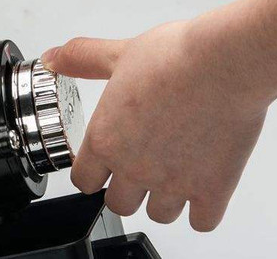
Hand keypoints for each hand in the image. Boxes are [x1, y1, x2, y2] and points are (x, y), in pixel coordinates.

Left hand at [42, 21, 270, 230]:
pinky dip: (202, 210)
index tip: (101, 167)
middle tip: (138, 168)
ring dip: (162, 200)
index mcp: (106, 139)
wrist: (223, 64)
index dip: (91, 174)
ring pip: (158, 215)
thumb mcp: (116, 54)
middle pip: (118, 204)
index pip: (83, 181)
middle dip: (125, 189)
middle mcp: (134, 167)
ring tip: (170, 173)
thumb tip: (53, 59)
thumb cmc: (174, 58)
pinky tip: (201, 188)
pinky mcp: (211, 190)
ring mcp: (172, 183)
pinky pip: (201, 222)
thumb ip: (81, 60)